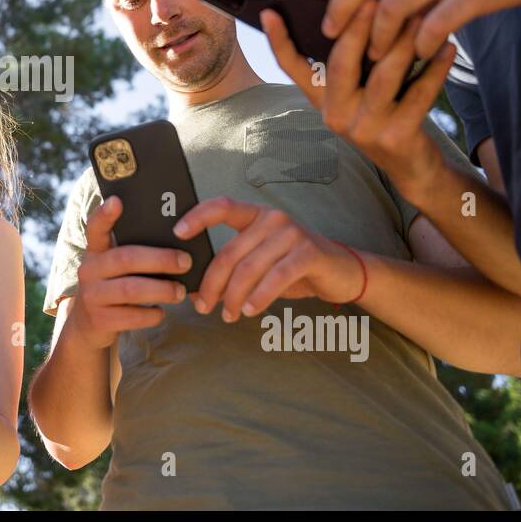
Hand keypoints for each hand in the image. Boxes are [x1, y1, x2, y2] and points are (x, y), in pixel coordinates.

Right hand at [66, 196, 189, 350]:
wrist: (88, 325)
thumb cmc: (114, 288)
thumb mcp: (115, 269)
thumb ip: (133, 254)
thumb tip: (177, 246)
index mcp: (95, 251)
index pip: (95, 228)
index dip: (104, 215)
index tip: (116, 201)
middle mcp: (88, 270)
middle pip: (126, 259)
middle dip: (160, 259)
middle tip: (185, 262)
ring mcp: (91, 296)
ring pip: (131, 289)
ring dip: (161, 289)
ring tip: (180, 291)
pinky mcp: (99, 320)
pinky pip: (132, 316)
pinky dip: (151, 314)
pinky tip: (161, 312)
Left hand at [174, 198, 363, 319]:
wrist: (342, 272)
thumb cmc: (294, 268)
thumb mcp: (261, 262)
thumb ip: (234, 267)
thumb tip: (195, 288)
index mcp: (256, 216)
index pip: (222, 206)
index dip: (198, 216)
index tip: (178, 233)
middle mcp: (272, 219)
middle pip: (230, 252)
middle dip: (212, 283)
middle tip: (203, 306)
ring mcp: (292, 234)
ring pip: (249, 268)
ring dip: (233, 297)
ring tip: (228, 315)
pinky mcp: (308, 253)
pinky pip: (276, 277)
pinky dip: (259, 297)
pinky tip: (250, 310)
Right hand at [261, 0, 454, 196]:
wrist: (411, 167)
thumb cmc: (386, 116)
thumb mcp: (360, 93)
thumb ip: (354, 62)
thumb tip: (362, 7)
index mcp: (323, 101)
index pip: (293, 68)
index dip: (279, 41)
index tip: (269, 12)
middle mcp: (335, 116)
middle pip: (341, 64)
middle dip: (357, 28)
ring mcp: (364, 129)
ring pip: (382, 77)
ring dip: (402, 43)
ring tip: (418, 15)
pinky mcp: (395, 137)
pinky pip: (418, 95)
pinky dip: (435, 69)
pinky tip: (447, 47)